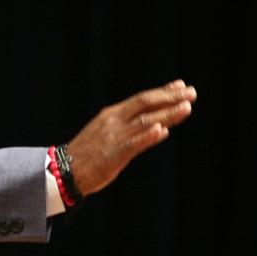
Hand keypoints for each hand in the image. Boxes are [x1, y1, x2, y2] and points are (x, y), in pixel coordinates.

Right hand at [67, 79, 196, 194]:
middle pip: (145, 104)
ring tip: (187, 107)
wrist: (64, 170)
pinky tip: (162, 130)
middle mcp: (114, 121)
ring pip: (145, 122)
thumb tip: (161, 124)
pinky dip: (148, 136)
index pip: (141, 99)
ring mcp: (113, 137)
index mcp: (112, 114)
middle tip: (192, 92)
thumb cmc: (89, 152)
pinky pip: (133, 144)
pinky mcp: (113, 155)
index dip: (163, 92)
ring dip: (167, 114)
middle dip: (170, 98)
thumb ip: (132, 127)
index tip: (181, 86)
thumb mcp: (108, 132)